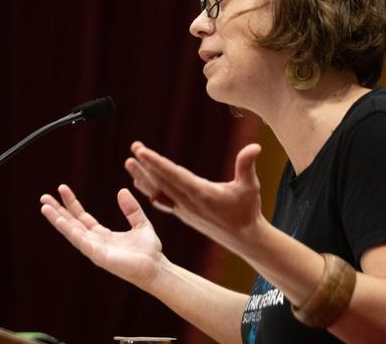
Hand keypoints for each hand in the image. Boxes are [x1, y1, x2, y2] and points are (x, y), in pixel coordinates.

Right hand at [39, 185, 164, 287]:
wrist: (156, 268)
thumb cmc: (149, 251)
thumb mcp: (141, 223)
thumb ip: (131, 209)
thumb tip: (121, 191)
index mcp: (102, 235)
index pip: (82, 217)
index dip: (72, 203)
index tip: (62, 189)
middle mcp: (94, 242)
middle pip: (71, 224)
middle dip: (57, 211)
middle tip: (44, 197)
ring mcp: (94, 249)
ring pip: (71, 231)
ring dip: (57, 219)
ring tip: (44, 206)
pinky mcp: (97, 255)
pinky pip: (79, 240)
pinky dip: (68, 229)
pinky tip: (59, 219)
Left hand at [124, 141, 265, 254]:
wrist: (244, 239)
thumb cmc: (247, 211)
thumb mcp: (250, 187)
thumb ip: (247, 165)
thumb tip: (256, 146)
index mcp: (201, 193)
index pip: (173, 175)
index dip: (156, 162)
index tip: (141, 151)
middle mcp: (188, 202)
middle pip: (161, 181)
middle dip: (146, 165)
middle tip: (133, 148)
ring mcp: (183, 210)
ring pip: (158, 191)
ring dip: (143, 177)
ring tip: (129, 163)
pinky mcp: (183, 214)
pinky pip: (161, 200)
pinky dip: (149, 190)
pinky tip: (139, 182)